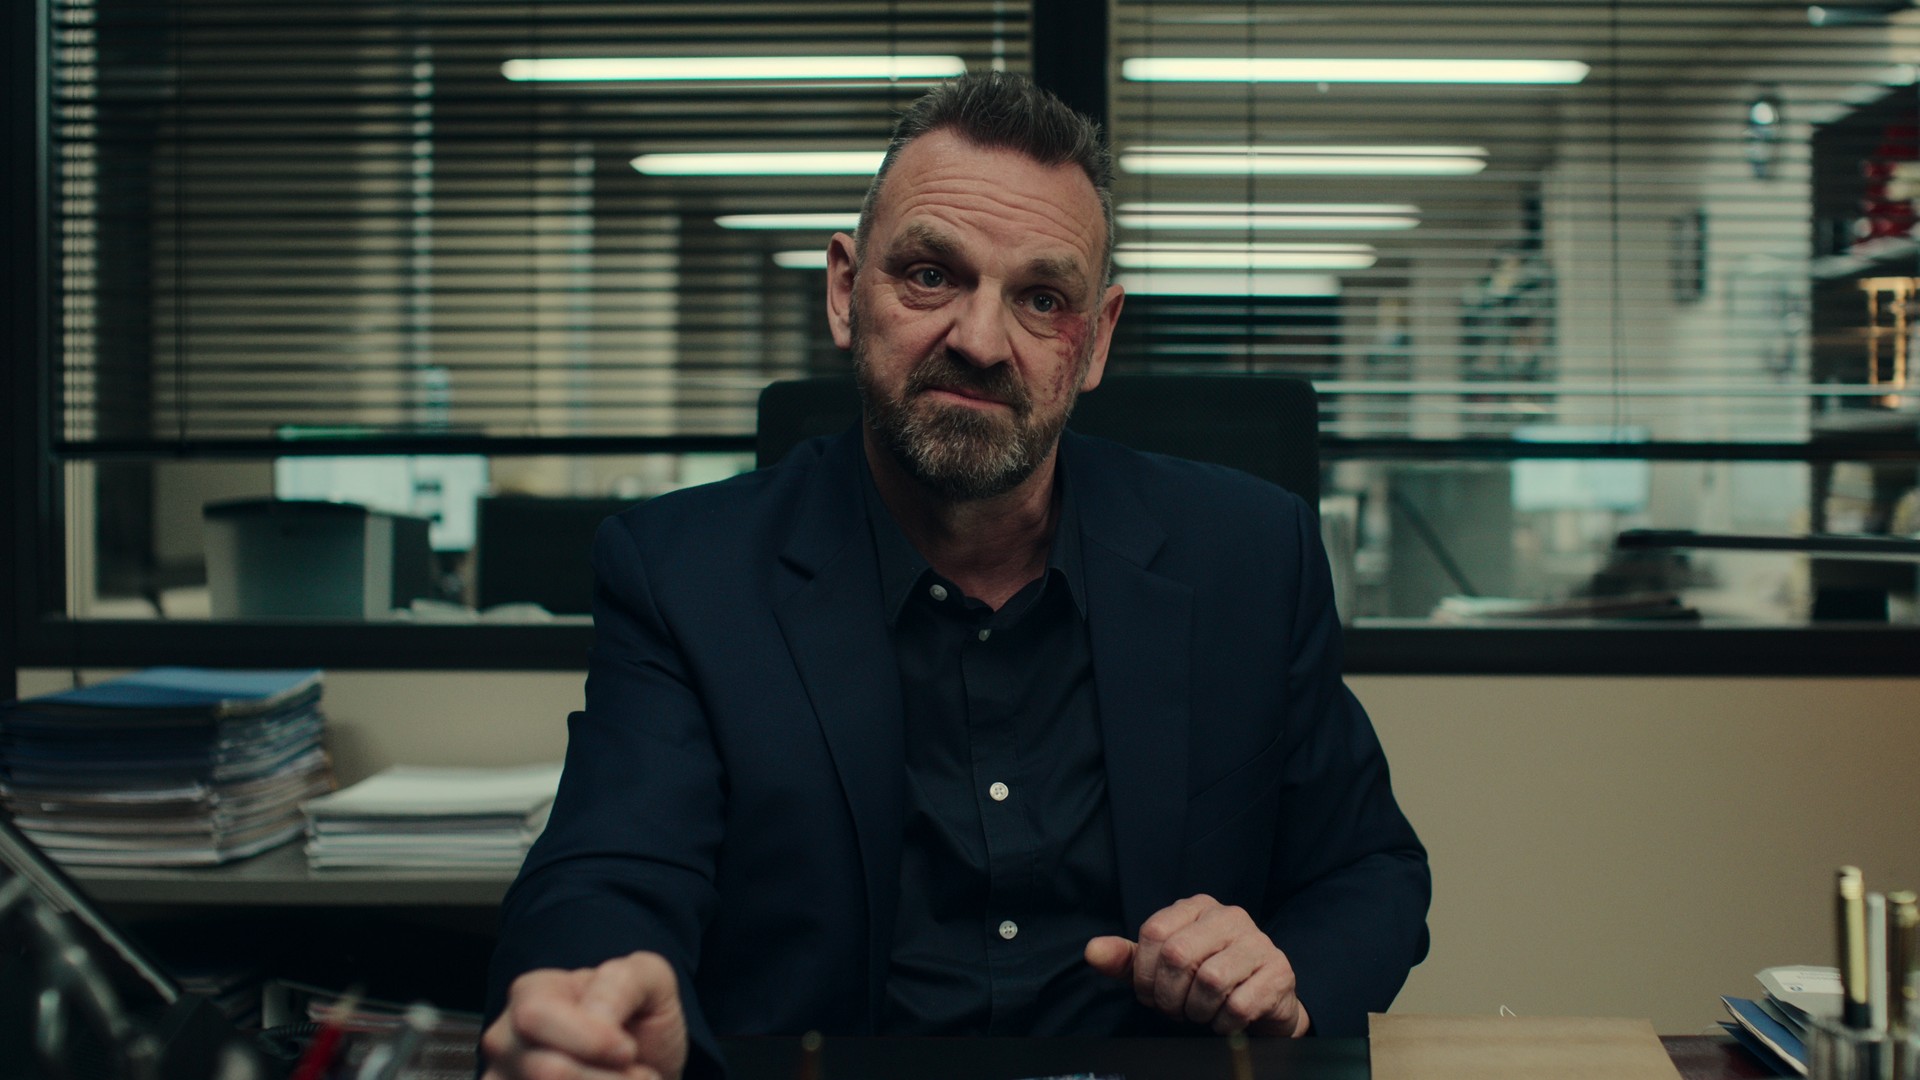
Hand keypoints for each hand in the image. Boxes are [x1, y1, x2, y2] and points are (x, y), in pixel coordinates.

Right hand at [481, 951, 687, 1079]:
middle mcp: (505, 1041)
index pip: (535, 1017)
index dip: (590, 1040)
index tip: (629, 1051)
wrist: (647, 1069)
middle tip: (639, 1074)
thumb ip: (622, 981)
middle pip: (546, 1071)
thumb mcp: (649, 982)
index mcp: (531, 993)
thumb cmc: (641, 1021)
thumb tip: (593, 1014)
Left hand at [1085, 894, 1309, 1036]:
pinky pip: (1239, 1005)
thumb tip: (1092, 951)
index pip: (1154, 932)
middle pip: (1178, 955)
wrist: (1264, 1000)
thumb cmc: (1205, 978)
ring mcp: (1258, 941)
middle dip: (1168, 995)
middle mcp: (1229, 916)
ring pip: (1210, 980)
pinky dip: (1223, 1022)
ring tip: (1199, 1012)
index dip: (1143, 973)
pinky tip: (1224, 1019)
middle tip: (1174, 1009)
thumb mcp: (1160, 967)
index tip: (1149, 994)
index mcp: (1197, 907)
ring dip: (1196, 1010)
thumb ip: (1126, 959)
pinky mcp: (1279, 971)